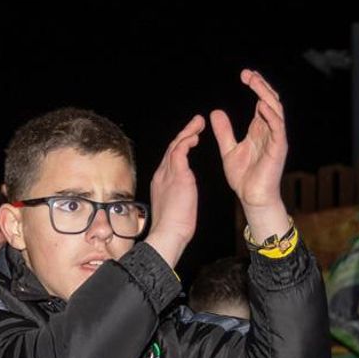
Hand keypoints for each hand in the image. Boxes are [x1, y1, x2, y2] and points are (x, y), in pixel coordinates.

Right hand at [143, 116, 203, 267]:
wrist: (168, 234)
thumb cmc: (174, 227)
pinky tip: (195, 136)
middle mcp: (161, 174)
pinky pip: (180, 152)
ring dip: (187, 133)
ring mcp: (167, 174)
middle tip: (196, 123)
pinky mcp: (177, 176)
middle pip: (171, 148)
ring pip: (175, 146)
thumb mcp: (174, 205)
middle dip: (184, 134)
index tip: (190, 138)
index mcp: (161, 181)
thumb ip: (178, 194)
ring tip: (198, 123)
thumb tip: (184, 193)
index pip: (170, 158)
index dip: (180, 146)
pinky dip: (187, 141)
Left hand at [210, 70, 289, 238]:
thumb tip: (215, 112)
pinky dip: (271, 116)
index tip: (244, 74)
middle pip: (270, 101)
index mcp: (259, 129)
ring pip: (276, 110)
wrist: (252, 197)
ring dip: (265, 95)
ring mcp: (275, 138)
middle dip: (261, 86)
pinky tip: (260, 106)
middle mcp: (270, 130)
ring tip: (254, 83)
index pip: (260, 101)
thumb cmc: (244, 176)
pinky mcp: (278, 148)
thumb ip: (224, 131)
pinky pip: (278, 128)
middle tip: (247, 74)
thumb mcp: (228, 150)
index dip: (255, 86)